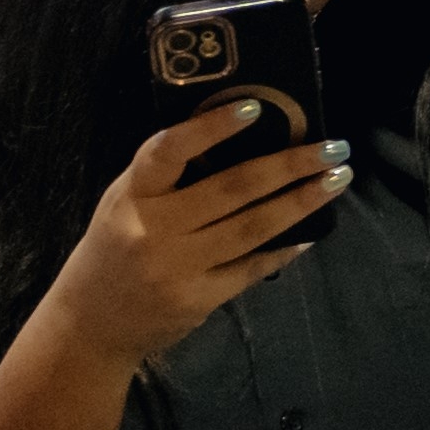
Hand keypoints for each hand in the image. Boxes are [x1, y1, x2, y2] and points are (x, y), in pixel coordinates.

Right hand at [36, 105, 345, 372]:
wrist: (91, 322)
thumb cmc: (116, 247)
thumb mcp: (126, 202)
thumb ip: (168, 176)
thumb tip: (242, 139)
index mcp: (131, 195)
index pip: (168, 151)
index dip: (210, 127)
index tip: (254, 107)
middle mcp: (153, 229)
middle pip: (232, 189)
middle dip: (290, 165)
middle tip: (334, 147)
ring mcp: (177, 267)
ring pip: (252, 227)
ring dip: (301, 201)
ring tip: (337, 179)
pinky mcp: (199, 298)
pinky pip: (253, 266)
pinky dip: (286, 246)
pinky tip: (314, 229)